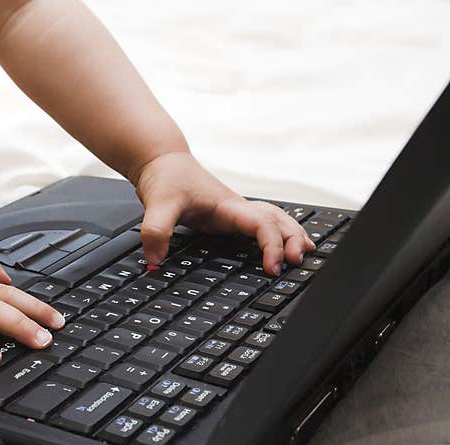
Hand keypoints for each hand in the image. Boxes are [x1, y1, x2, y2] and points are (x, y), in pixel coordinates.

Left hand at [134, 152, 314, 274]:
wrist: (160, 160)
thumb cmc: (165, 177)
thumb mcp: (156, 204)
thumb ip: (156, 231)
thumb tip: (156, 259)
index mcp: (228, 205)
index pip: (262, 224)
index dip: (272, 245)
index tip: (273, 266)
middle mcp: (236, 208)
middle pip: (278, 221)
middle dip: (292, 240)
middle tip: (299, 261)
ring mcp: (233, 212)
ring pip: (274, 221)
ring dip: (291, 235)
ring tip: (305, 252)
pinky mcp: (226, 217)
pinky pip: (259, 226)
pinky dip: (275, 234)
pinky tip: (280, 246)